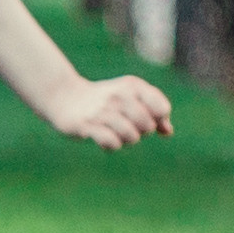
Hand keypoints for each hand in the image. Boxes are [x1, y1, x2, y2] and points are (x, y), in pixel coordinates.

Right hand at [44, 71, 173, 148]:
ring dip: (127, 141)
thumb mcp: (130, 98)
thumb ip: (152, 111)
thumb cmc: (104, 100)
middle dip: (142, 132)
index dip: (159, 120)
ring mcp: (103, 111)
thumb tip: (168, 132)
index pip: (161, 108)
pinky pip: (111, 143)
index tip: (149, 120)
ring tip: (118, 136)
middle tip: (131, 128)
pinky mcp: (87, 125)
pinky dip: (112, 146)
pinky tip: (106, 141)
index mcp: (132, 86)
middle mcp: (119, 96)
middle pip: (147, 125)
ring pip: (131, 136)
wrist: (65, 97)